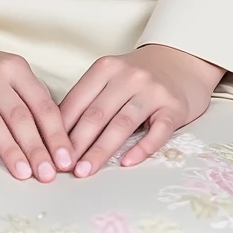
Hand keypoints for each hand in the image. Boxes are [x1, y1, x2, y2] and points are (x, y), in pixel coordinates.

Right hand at [0, 30, 72, 182]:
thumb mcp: (8, 71)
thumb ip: (30, 96)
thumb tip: (57, 135)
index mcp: (14, 68)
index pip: (41, 106)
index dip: (56, 135)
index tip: (66, 160)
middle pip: (20, 117)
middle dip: (37, 149)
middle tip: (48, 175)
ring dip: (11, 151)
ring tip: (24, 174)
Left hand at [60, 43, 223, 176]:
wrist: (183, 60)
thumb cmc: (138, 77)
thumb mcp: (111, 78)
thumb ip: (89, 100)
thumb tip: (58, 137)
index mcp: (106, 68)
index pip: (78, 101)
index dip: (61, 128)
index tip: (49, 152)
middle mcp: (128, 76)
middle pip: (97, 114)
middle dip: (76, 143)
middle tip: (62, 168)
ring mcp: (152, 91)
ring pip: (122, 124)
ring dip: (100, 150)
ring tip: (85, 171)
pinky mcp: (174, 107)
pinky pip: (157, 131)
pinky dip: (142, 148)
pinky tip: (126, 163)